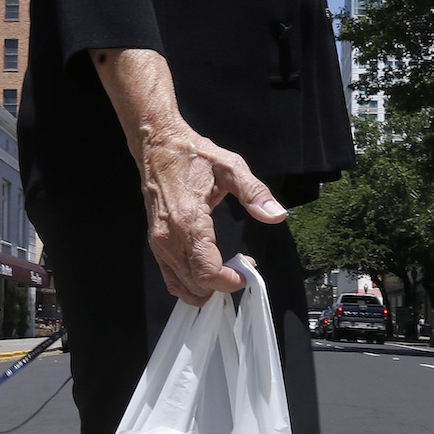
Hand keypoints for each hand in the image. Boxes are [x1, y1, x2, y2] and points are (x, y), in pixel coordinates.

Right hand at [91, 47, 286, 304]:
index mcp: (189, 222)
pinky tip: (206, 274)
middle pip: (197, 284)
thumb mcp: (230, 167)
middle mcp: (169, 239)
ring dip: (207, 288)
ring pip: (182, 287)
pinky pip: (171, 279)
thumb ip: (255, 193)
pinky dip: (190, 286)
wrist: (157, 145)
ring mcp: (159, 244)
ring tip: (226, 271)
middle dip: (223, 284)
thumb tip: (278, 216)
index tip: (248, 269)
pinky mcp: (155, 245)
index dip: (231, 281)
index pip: (208, 273)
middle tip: (241, 266)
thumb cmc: (193, 154)